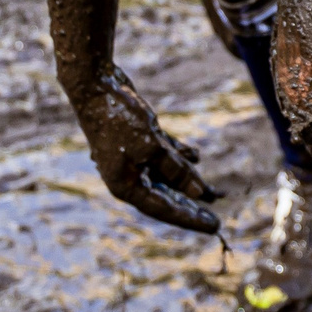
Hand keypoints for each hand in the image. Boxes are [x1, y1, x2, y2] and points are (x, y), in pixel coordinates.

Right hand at [69, 64, 219, 232]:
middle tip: (216, 218)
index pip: (164, 209)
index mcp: (126, 186)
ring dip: (189, 181)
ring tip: (215, 192)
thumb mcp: (152, 147)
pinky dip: (178, 156)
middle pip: (166, 196)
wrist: (95, 85)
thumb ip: (176, 170)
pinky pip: (162, 155)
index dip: (191, 219)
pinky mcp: (135, 140)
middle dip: (191, 206)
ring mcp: (131, 158)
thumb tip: (198, 193)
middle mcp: (128, 176)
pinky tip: (196, 156)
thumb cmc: (120, 120)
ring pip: (166, 176)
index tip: (215, 226)